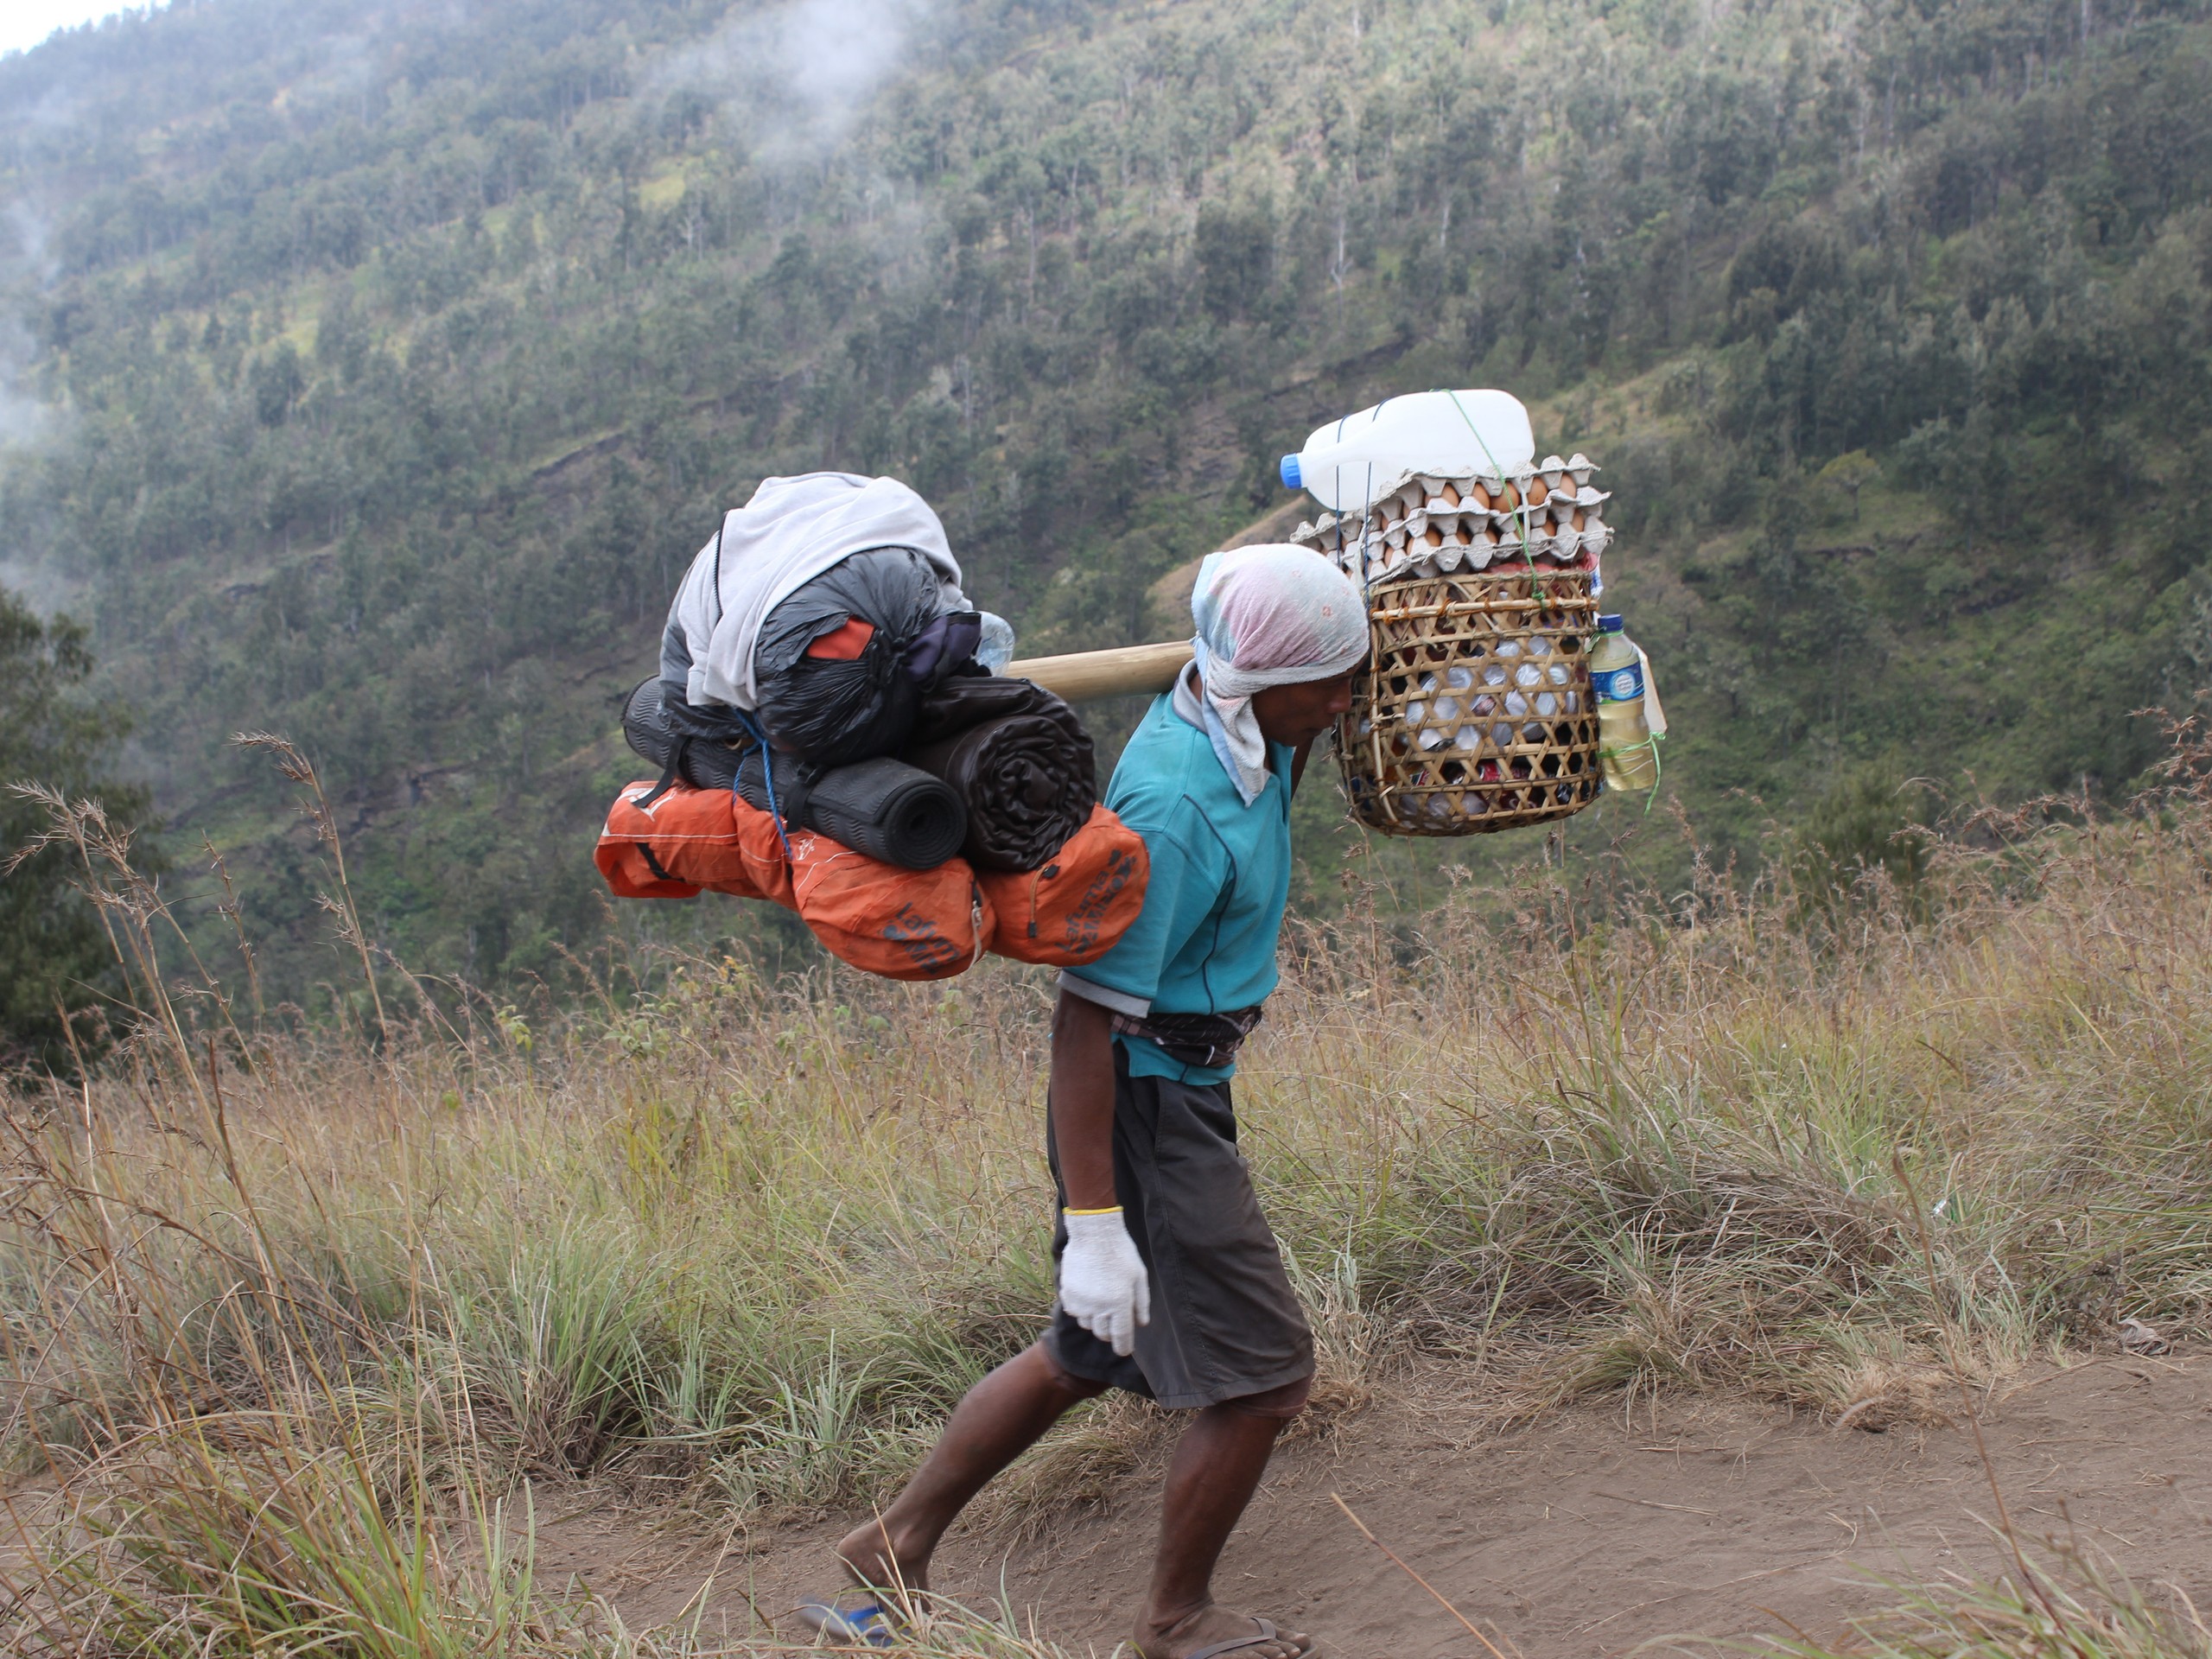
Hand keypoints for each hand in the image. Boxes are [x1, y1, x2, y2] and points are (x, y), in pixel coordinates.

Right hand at [1059, 1209, 1150, 1356]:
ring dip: (1095, 1320)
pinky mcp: (1068, 1293)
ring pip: (1087, 1324)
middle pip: (1102, 1334)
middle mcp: (1099, 1307)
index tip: (1125, 1350)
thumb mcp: (1139, 1276)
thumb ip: (1141, 1303)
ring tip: (1101, 1302)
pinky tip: (1088, 1295)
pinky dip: (1081, 1309)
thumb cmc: (1121, 1252)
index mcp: (1120, 1303)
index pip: (1121, 1336)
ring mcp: (1081, 1301)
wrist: (1094, 1232)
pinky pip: (1074, 1311)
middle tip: (1115, 1319)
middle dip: (1110, 1332)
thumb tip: (1141, 1324)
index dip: (1124, 1347)